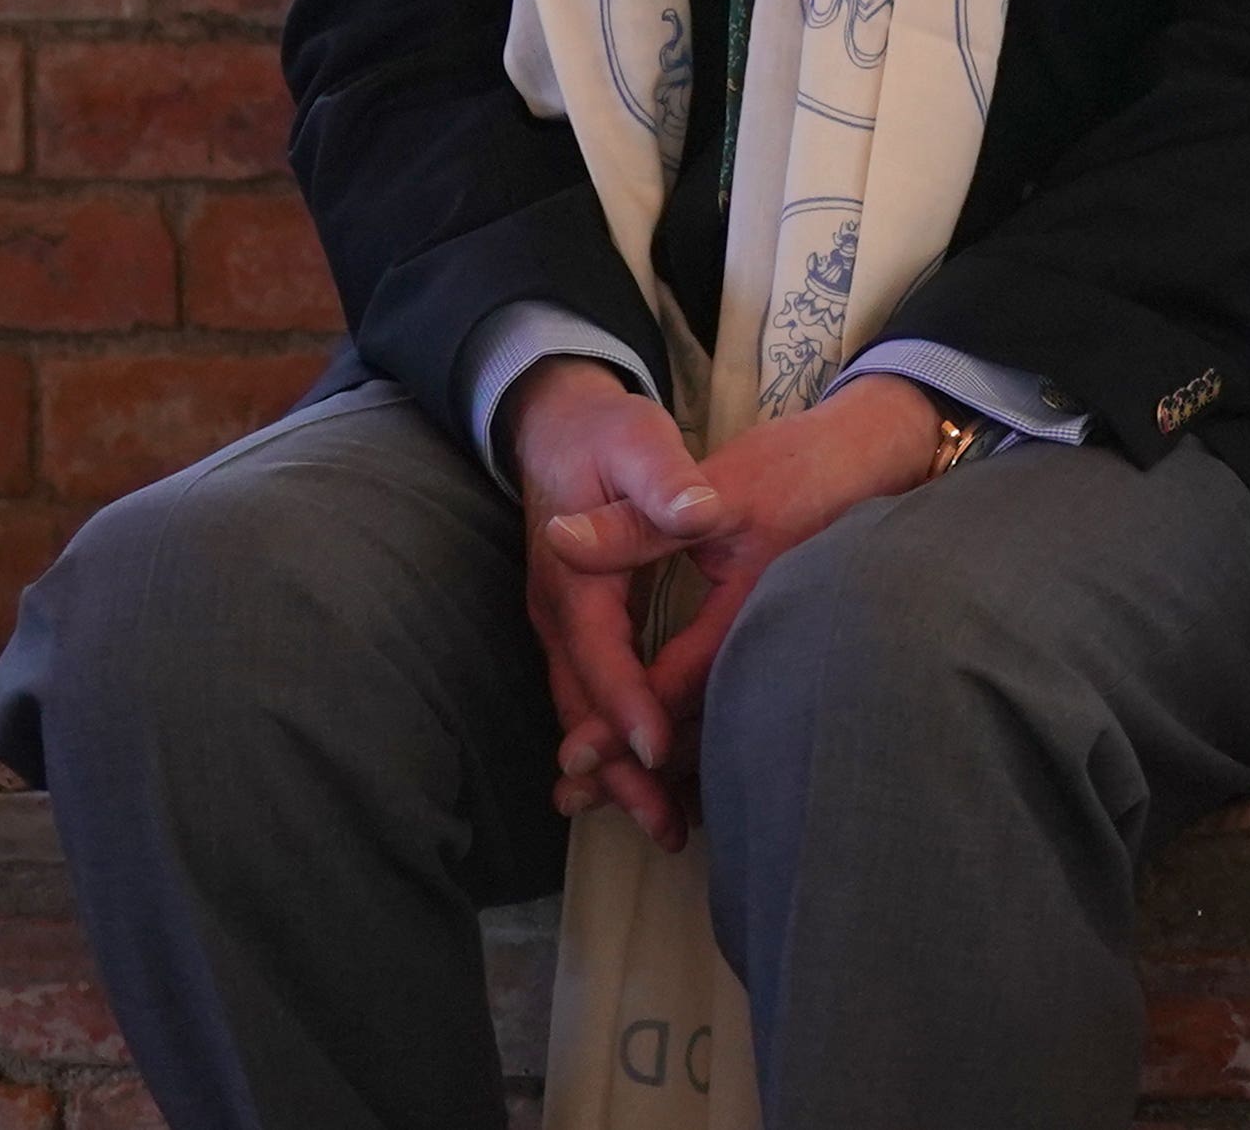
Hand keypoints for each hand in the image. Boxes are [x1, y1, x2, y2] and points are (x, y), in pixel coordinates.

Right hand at [505, 359, 718, 849]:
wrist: (558, 423)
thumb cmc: (609, 432)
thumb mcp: (640, 442)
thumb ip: (664, 483)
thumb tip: (693, 511)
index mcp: (572, 573)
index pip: (600, 653)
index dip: (628, 706)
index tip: (660, 754)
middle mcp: (556, 610)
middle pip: (584, 705)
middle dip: (619, 771)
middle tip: (666, 827)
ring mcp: (562, 624)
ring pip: (585, 711)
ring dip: (618, 770)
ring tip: (666, 825)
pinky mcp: (580, 628)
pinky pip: (594, 696)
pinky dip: (617, 741)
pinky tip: (654, 778)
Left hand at [526, 369, 942, 846]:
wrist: (876, 460)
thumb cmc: (800, 470)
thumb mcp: (718, 488)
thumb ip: (637, 525)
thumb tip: (558, 538)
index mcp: (750, 614)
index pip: (676, 686)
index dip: (621, 723)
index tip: (574, 758)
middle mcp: (771, 649)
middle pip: (698, 730)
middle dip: (635, 771)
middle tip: (572, 798)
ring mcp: (782, 656)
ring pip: (717, 726)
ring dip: (662, 765)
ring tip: (601, 796)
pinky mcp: (783, 653)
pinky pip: (735, 706)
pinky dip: (695, 735)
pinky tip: (668, 764)